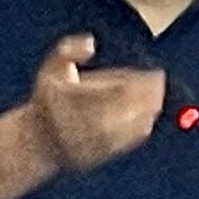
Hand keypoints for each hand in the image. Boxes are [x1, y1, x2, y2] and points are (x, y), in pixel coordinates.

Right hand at [28, 33, 166, 173]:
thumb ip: (68, 49)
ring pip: (130, 127)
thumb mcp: (50, 69)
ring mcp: (93, 141)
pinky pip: (126, 142)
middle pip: (129, 108)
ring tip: (157, 98)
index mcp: (75, 98)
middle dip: (149, 96)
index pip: (118, 89)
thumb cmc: (48, 100)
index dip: (140, 82)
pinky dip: (140, 129)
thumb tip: (91, 42)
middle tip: (160, 84)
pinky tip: (147, 118)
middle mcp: (86, 122)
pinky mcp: (100, 155)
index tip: (154, 74)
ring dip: (149, 112)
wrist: (38, 142)